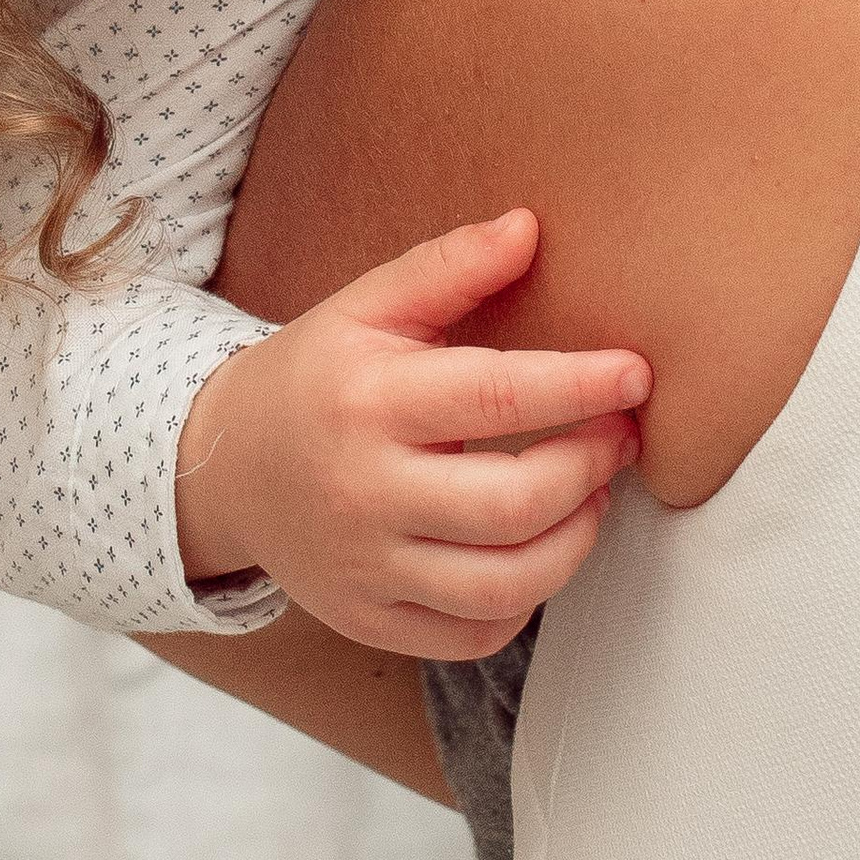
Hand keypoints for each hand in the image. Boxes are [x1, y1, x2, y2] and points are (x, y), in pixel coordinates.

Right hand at [174, 209, 647, 658]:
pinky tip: (538, 550)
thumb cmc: (314, 378)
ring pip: (505, 583)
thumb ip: (448, 268)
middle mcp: (365, 490)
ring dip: (576, 540)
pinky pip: (475, 633)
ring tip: (591, 495)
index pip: (497, 397)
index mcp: (368, 400)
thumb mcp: (365, 307)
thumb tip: (530, 226)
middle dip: (590, 467)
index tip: (636, 374)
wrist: (223, 467)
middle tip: (620, 436)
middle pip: (512, 503)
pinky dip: (528, 600)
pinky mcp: (371, 619)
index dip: (582, 387)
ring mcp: (367, 566)